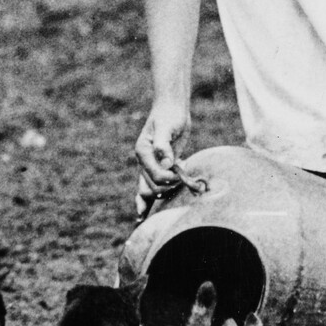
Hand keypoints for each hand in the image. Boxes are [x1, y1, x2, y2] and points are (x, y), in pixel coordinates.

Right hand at [134, 99, 190, 216]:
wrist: (172, 109)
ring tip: (178, 186)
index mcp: (142, 152)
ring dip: (166, 192)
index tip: (182, 171)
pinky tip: (141, 216)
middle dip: (170, 186)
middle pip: (153, 187)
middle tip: (184, 177)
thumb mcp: (167, 127)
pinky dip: (147, 202)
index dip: (170, 178)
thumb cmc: (170, 115)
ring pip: (150, 191)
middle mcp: (143, 161)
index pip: (155, 175)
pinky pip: (150, 187)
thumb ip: (164, 146)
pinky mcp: (158, 168)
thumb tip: (167, 164)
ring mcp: (149, 166)